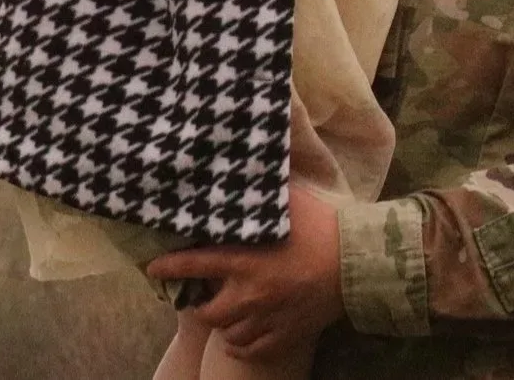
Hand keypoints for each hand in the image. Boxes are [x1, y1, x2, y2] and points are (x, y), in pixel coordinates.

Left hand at [147, 185, 345, 360]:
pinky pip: (252, 350)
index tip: (154, 267)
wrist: (359, 262)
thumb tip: (242, 163)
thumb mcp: (288, 200)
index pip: (194, 265)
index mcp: (246, 261)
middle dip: (199, 304)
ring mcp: (268, 319)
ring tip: (224, 313)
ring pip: (228, 334)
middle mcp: (251, 295)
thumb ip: (259, 189)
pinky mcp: (287, 335)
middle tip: (201, 295)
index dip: (169, 267)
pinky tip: (241, 335)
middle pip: (207, 312)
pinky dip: (241, 345)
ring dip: (222, 324)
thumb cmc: (324, 225)